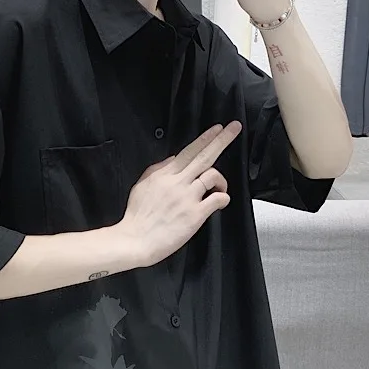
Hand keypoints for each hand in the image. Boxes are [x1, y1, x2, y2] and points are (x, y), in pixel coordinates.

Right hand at [121, 122, 236, 267]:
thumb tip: (173, 158)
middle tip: (233, 128)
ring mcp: (187, 197)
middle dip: (221, 140)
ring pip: (212, 176)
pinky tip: (221, 201)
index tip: (217, 129)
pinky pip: (217, 199)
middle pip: (204, 156)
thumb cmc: (137, 216)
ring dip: (221, 180)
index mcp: (165, 174)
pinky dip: (223, 198)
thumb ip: (158, 169)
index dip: (205, 138)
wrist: (135, 240)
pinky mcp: (195, 214)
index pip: (189, 151)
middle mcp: (178, 182)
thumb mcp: (142, 185)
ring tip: (220, 188)